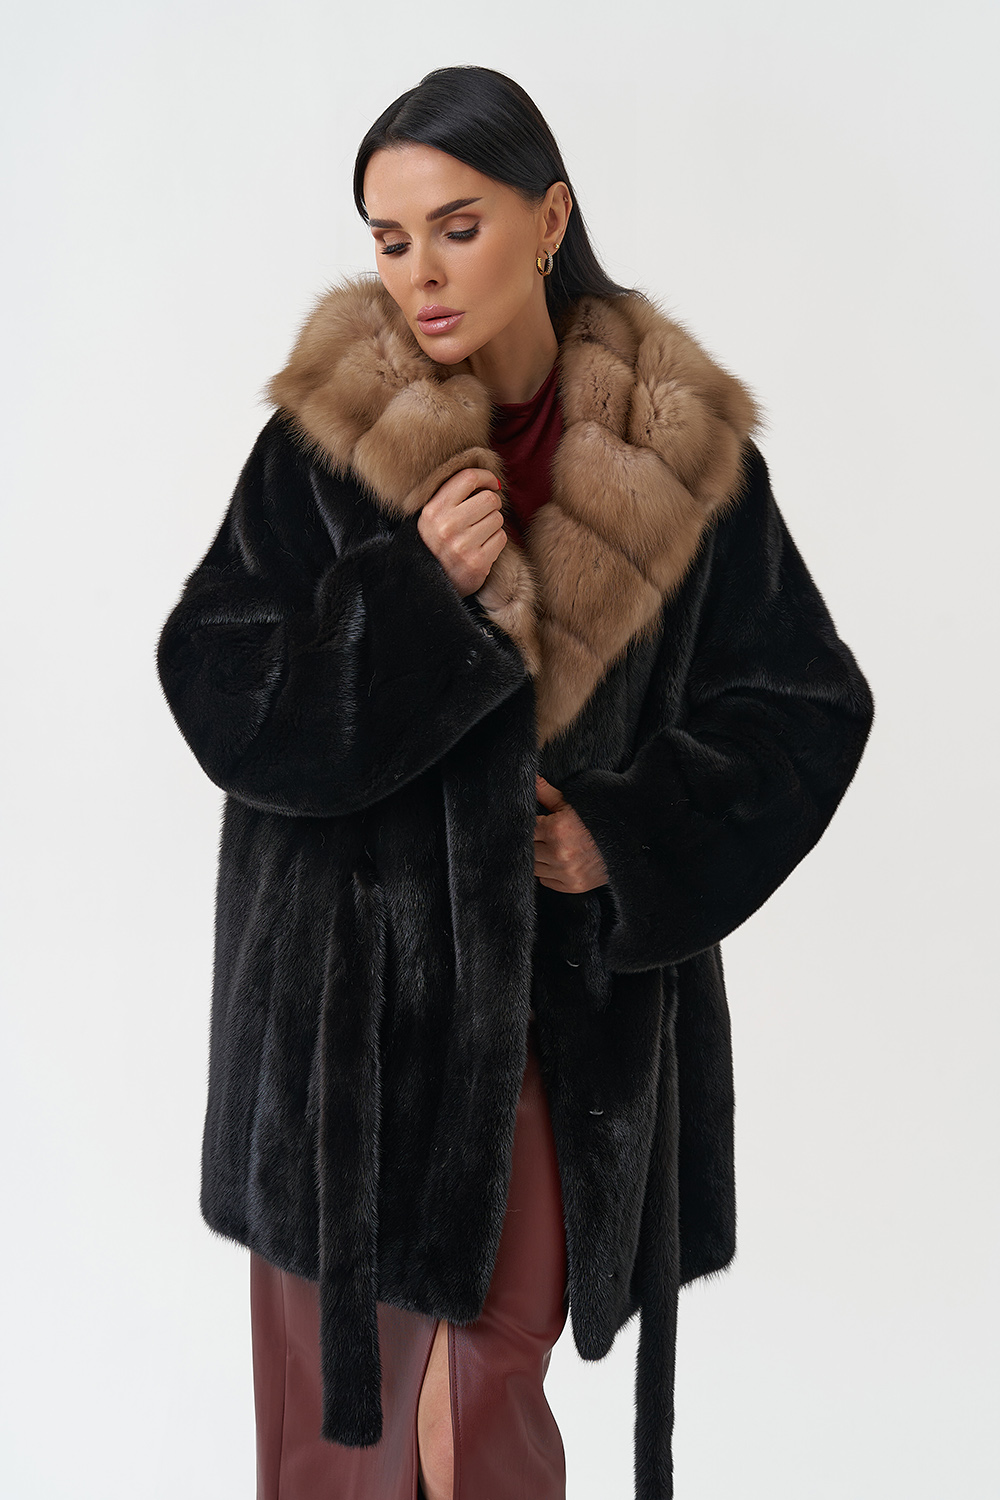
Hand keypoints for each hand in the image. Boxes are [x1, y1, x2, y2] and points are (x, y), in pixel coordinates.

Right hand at [417, 467, 506, 598]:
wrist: (431, 583)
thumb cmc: (437, 543)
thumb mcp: (433, 517)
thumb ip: (452, 496)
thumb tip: (490, 480)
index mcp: (433, 510)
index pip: (468, 478)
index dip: (486, 477)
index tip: (493, 483)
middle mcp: (446, 526)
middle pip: (489, 499)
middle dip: (492, 504)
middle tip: (485, 513)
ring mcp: (462, 545)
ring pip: (497, 518)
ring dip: (494, 524)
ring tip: (480, 533)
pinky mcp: (477, 562)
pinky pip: (501, 538)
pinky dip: (496, 541)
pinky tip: (483, 547)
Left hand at [534, 774, 609, 892]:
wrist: (628, 842)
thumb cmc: (598, 820)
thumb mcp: (571, 804)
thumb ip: (546, 793)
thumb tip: (531, 778)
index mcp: (556, 830)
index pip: (527, 830)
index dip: (532, 827)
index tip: (539, 824)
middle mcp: (559, 853)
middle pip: (528, 850)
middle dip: (535, 842)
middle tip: (547, 836)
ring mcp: (566, 872)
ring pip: (535, 868)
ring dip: (541, 859)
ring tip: (555, 848)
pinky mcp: (573, 886)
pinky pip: (547, 881)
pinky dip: (550, 873)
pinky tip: (561, 861)